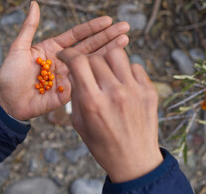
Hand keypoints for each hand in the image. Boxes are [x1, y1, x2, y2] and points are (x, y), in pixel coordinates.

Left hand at [0, 1, 129, 120]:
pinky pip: (85, 82)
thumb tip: (34, 4)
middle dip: (107, 37)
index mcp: (54, 49)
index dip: (92, 28)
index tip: (108, 20)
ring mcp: (68, 77)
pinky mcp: (69, 93)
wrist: (7, 101)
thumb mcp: (18, 48)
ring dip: (108, 53)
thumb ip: (29, 27)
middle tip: (125, 28)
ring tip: (124, 42)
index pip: (77, 35)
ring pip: (91, 63)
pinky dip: (98, 75)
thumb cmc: (10, 74)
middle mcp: (64, 61)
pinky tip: (112, 67)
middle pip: (89, 47)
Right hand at [57, 48, 162, 182]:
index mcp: (93, 102)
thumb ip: (75, 94)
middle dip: (86, 62)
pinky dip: (125, 70)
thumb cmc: (103, 144)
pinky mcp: (149, 91)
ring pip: (116, 55)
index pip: (78, 62)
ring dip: (106, 61)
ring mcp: (134, 91)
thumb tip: (73, 71)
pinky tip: (122, 83)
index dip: (69, 54)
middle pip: (95, 57)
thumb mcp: (79, 122)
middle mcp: (114, 93)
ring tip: (105, 73)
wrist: (135, 161)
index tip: (66, 55)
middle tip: (86, 71)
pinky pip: (135, 66)